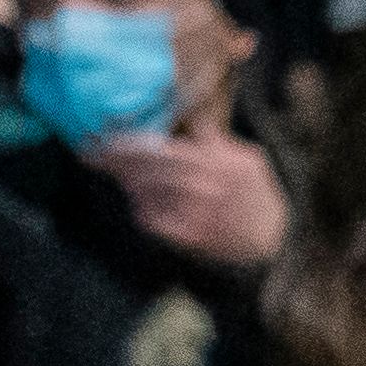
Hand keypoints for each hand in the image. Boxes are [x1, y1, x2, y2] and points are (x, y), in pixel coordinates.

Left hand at [89, 126, 291, 265]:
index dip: (132, 140)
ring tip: (110, 171)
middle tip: (91, 152)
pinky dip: (142, 209)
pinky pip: (154, 219)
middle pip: (149, 166)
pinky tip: (136, 202)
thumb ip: (218, 141)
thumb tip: (190, 121)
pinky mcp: (190, 235)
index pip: (165, 145)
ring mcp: (196, 211)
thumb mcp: (249, 160)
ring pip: (147, 191)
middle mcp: (204, 183)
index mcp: (218, 160)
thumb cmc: (259, 198)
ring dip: (126, 180)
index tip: (108, 134)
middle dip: (117, 158)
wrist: (273, 243)